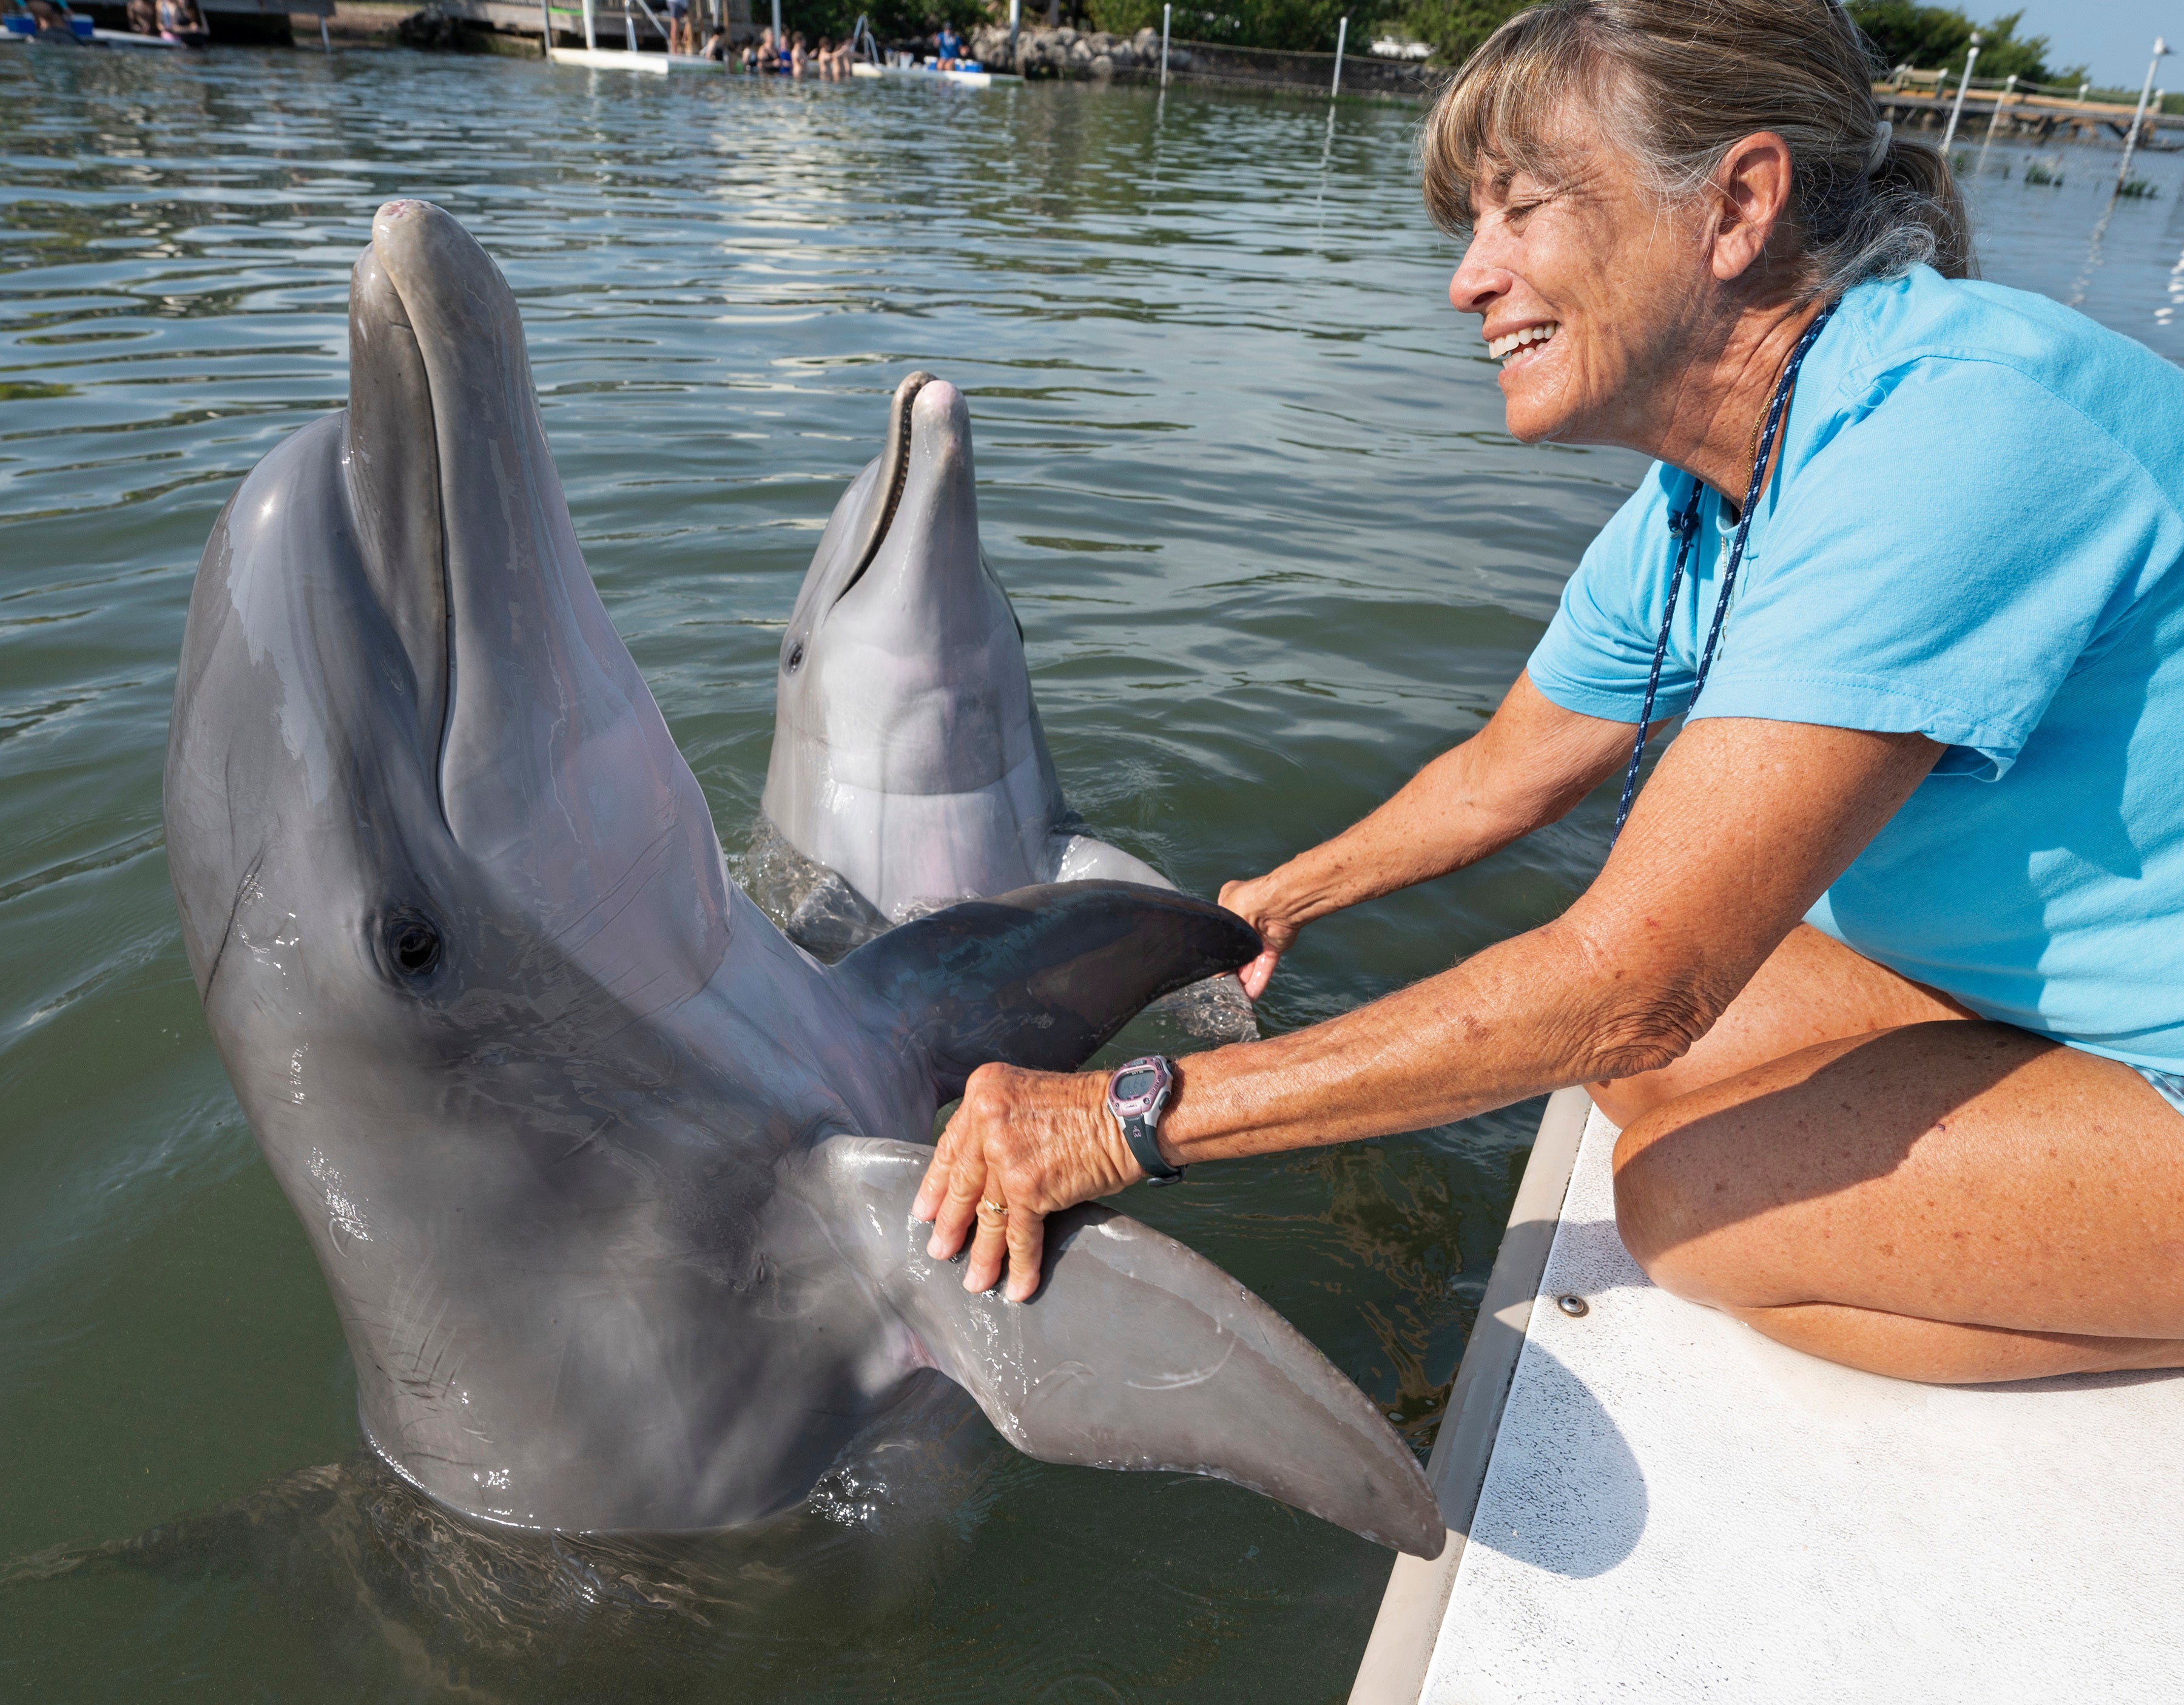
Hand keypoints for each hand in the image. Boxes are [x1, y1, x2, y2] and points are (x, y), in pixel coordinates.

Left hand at [912, 1064, 1142, 1301]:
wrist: (1129, 1114)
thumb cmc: (1088, 1105)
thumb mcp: (1026, 1097)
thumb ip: (998, 1125)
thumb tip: (979, 1172)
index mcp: (982, 1092)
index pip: (951, 1147)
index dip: (937, 1185)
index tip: (925, 1210)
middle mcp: (987, 1122)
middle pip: (963, 1184)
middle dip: (952, 1224)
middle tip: (939, 1252)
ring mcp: (1006, 1155)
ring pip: (989, 1215)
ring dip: (983, 1255)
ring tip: (974, 1282)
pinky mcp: (1031, 1188)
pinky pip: (1021, 1235)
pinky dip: (1020, 1265)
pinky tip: (1017, 1287)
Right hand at [1218, 873, 1304, 1000]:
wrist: (1277, 904)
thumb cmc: (1247, 901)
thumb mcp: (1223, 917)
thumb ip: (1220, 944)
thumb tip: (1218, 970)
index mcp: (1231, 906)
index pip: (1220, 929)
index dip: (1216, 946)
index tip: (1210, 962)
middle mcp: (1246, 921)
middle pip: (1236, 949)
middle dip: (1229, 968)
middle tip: (1219, 984)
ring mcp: (1261, 935)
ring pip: (1250, 962)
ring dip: (1243, 980)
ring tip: (1232, 997)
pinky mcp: (1274, 947)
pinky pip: (1264, 967)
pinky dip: (1258, 982)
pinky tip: (1249, 997)